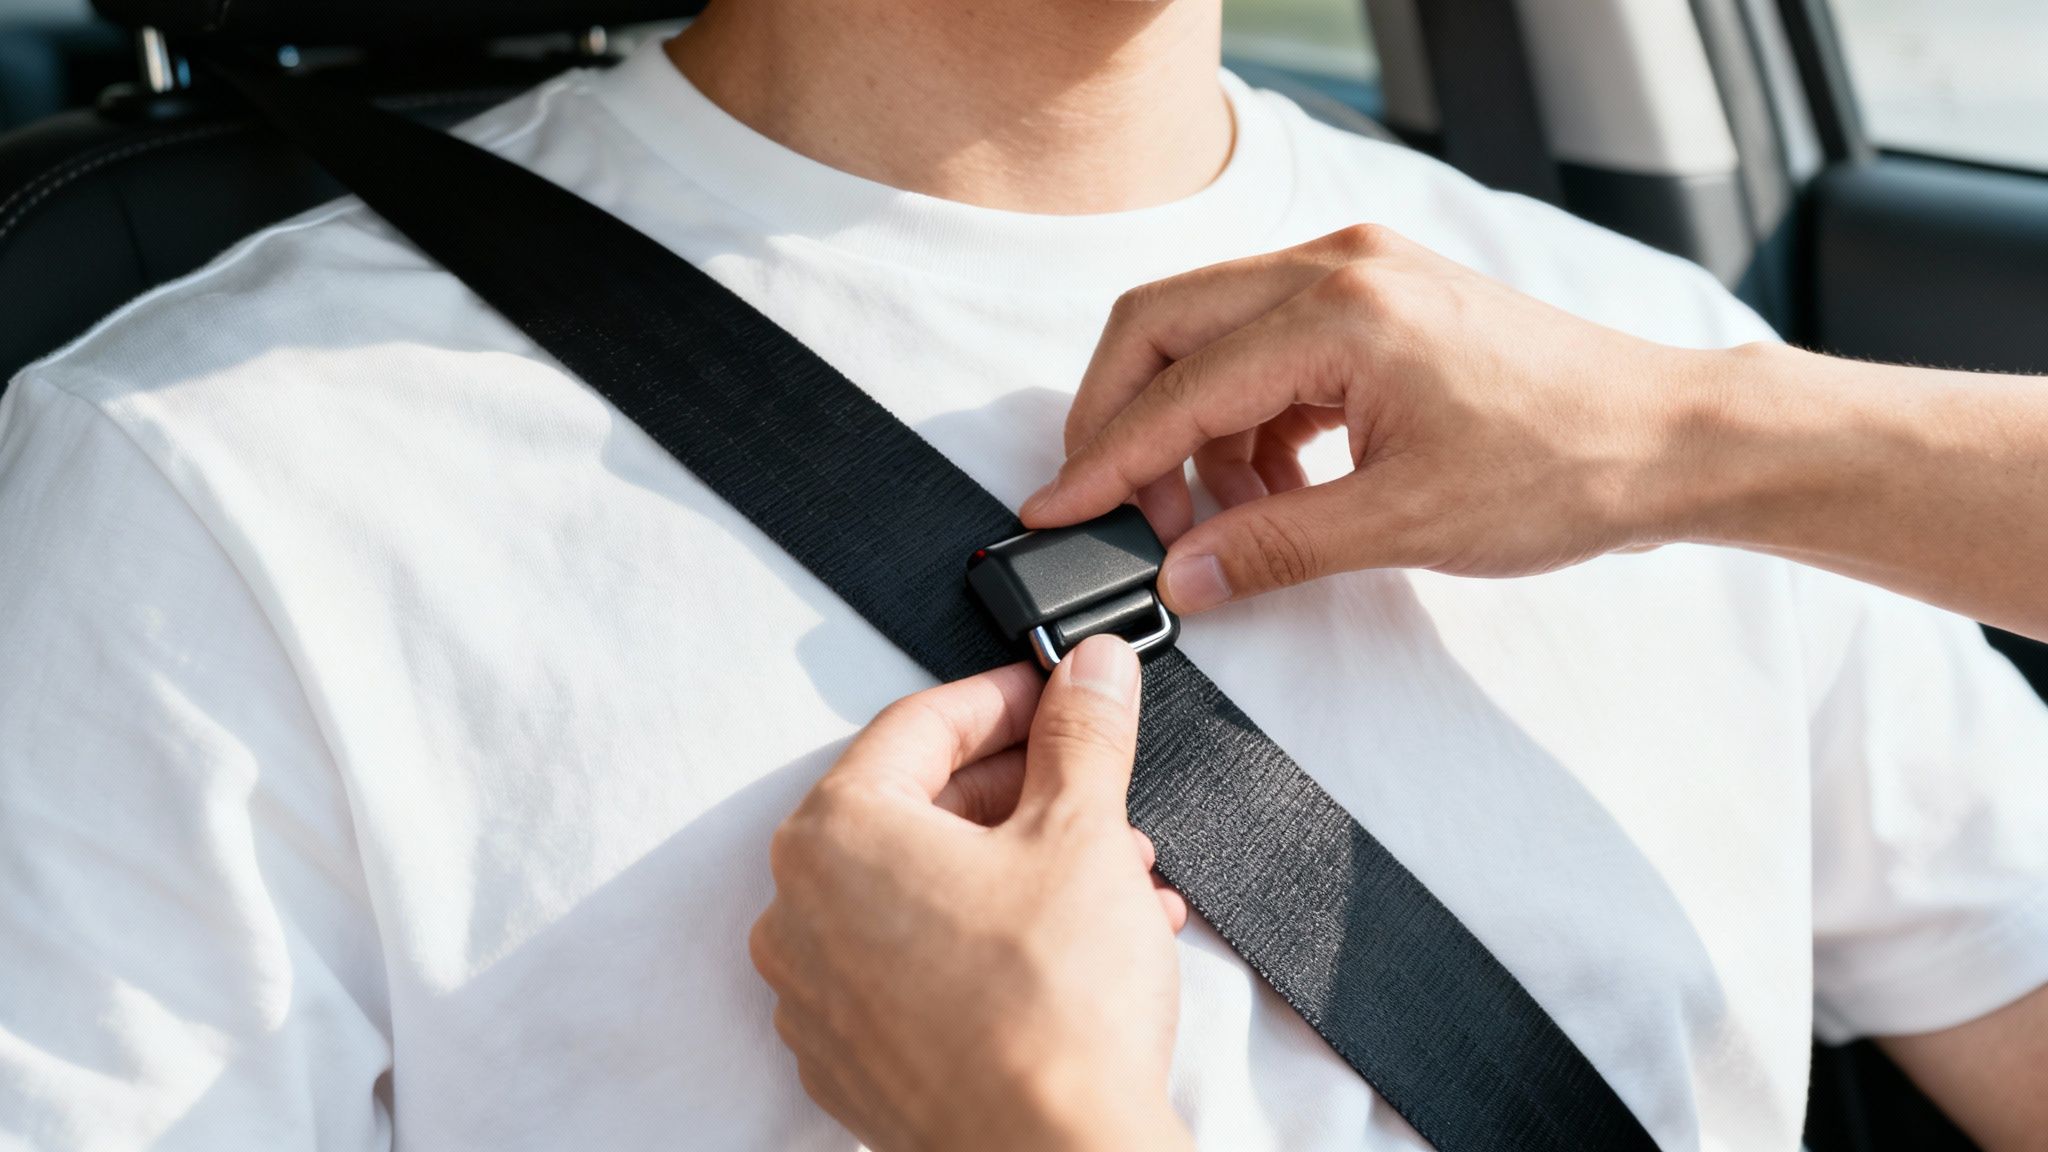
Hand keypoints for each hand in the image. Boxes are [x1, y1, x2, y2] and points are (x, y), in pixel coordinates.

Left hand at [750, 637, 1193, 1151]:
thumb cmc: (1051, 1011)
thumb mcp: (1083, 831)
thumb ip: (1081, 733)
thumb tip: (1090, 672)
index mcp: (833, 836)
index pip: (919, 726)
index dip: (1005, 698)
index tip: (1056, 692)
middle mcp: (801, 914)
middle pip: (917, 808)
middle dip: (1023, 793)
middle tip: (1094, 785)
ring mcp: (821, 997)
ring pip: (925, 892)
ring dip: (1020, 867)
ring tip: (1114, 875)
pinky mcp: (856, 1059)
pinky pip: (918, 965)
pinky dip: (989, 938)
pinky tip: (1073, 939)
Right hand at [1021, 224, 1717, 610]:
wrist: (1667, 440)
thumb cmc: (1564, 466)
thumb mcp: (1404, 523)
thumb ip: (1273, 546)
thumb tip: (1179, 577)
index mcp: (1340, 310)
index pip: (1177, 387)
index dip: (1104, 460)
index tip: (1052, 510)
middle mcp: (1337, 266)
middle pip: (1164, 324)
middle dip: (1120, 419)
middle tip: (1107, 504)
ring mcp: (1357, 273)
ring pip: (1209, 334)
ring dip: (1189, 428)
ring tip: (1217, 520)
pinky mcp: (1375, 300)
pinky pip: (1265, 350)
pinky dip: (1245, 420)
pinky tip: (1273, 488)